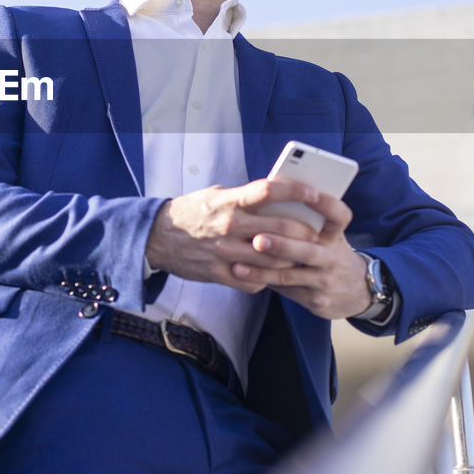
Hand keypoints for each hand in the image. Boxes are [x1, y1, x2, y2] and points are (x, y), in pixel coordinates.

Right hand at [145, 179, 332, 293]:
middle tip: (316, 234)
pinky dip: (267, 279)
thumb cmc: (191, 212)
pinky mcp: (219, 274)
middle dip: (304, 233)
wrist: (156, 237)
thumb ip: (244, 198)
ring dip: (291, 259)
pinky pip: (254, 282)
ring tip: (300, 256)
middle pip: (279, 230)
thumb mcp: (215, 195)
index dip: (295, 191)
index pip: (268, 191)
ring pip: (272, 260)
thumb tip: (277, 195)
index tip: (315, 193)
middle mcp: (229, 227)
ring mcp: (225, 253)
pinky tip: (271, 272)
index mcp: (229, 201)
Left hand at [229, 188, 372, 319]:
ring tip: (238, 266)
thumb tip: (270, 200)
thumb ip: (308, 221)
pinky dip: (265, 283)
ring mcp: (326, 280)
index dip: (326, 204)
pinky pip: (286, 291)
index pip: (338, 215)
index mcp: (336, 235)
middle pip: (308, 249)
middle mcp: (333, 257)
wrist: (358, 291)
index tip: (309, 194)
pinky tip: (245, 278)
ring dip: (263, 271)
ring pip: (291, 275)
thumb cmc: (330, 253)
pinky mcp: (317, 301)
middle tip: (257, 239)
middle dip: (281, 245)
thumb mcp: (330, 236)